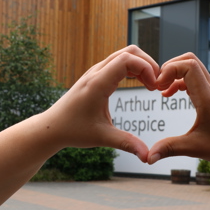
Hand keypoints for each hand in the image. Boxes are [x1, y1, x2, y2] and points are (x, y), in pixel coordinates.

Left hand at [43, 45, 158, 161]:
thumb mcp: (102, 138)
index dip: (146, 69)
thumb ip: (127, 144)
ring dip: (141, 65)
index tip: (153, 88)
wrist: (52, 127)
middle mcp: (96, 72)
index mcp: (98, 84)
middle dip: (148, 63)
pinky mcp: (96, 75)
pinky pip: (119, 62)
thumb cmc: (74, 131)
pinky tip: (140, 84)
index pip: (127, 59)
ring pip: (124, 54)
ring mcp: (96, 71)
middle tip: (157, 84)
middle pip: (129, 51)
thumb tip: (147, 157)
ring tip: (151, 85)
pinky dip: (134, 68)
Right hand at [148, 52, 209, 164]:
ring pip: (191, 65)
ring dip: (173, 73)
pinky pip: (193, 76)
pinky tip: (170, 95)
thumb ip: (170, 149)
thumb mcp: (195, 148)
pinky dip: (178, 80)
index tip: (159, 87)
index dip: (170, 70)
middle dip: (169, 67)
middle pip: (189, 59)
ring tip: (161, 90)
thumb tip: (149, 157)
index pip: (189, 66)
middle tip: (157, 86)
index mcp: (207, 98)